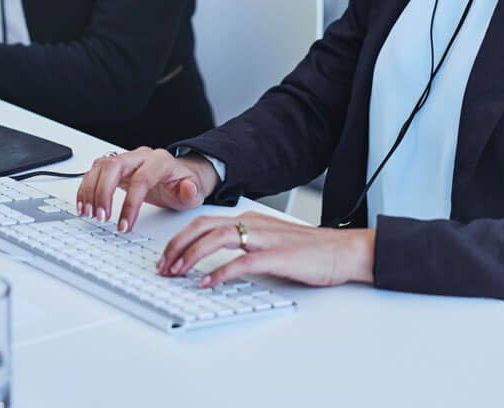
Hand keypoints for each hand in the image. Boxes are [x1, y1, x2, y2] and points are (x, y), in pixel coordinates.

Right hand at [75, 147, 220, 230]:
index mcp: (160, 161)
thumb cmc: (183, 184)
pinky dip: (86, 188)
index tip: (124, 225)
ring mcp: (127, 160)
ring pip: (101, 166)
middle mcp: (141, 156)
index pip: (141, 178)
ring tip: (89, 213)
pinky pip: (95, 172)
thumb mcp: (194, 191)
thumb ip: (191, 191)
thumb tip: (188, 189)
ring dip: (91, 190)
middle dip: (104, 192)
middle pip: (115, 166)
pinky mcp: (116, 169)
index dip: (131, 203)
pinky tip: (84, 205)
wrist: (178, 177)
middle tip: (101, 217)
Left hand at [158, 211, 374, 288]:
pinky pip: (241, 262)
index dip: (181, 239)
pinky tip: (207, 283)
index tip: (165, 257)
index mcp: (250, 220)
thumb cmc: (309, 250)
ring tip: (176, 272)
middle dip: (177, 245)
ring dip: (191, 255)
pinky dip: (220, 272)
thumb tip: (216, 264)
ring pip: (217, 238)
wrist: (342, 250)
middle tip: (162, 266)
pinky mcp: (276, 256)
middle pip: (204, 227)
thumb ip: (245, 247)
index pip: (205, 223)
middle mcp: (253, 223)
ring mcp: (264, 238)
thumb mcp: (270, 243)